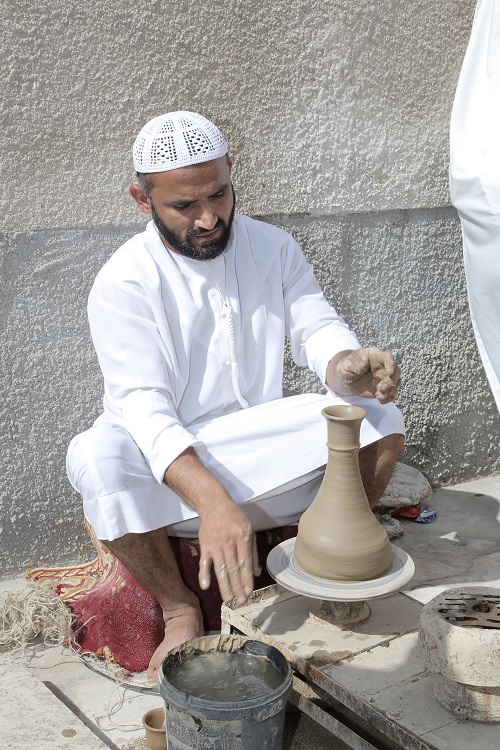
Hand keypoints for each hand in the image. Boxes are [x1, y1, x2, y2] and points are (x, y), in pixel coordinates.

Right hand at [163, 447, 255, 605]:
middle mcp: (228, 541)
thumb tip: (256, 572)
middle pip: (233, 569)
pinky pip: (204, 562)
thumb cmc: (234, 518)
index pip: (245, 562)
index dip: (247, 579)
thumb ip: (252, 551)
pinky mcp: (204, 546)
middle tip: (241, 602)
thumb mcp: (249, 529)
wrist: (214, 505)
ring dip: (224, 586)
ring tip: (229, 600)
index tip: (249, 593)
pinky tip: (206, 586)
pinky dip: (204, 574)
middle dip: (237, 587)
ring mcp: (215, 544)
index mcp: (242, 537)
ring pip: (220, 569)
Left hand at [327, 347, 400, 403]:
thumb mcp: (348, 364)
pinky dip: (388, 398)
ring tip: (379, 396)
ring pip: (395, 383)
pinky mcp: (383, 388)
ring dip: (390, 391)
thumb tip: (364, 364)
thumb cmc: (347, 367)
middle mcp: (383, 366)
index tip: (390, 373)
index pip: (388, 357)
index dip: (391, 364)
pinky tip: (380, 400)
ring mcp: (384, 377)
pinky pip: (391, 393)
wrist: (346, 378)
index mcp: (375, 356)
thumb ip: (355, 363)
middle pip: (396, 371)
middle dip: (391, 381)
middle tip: (381, 388)